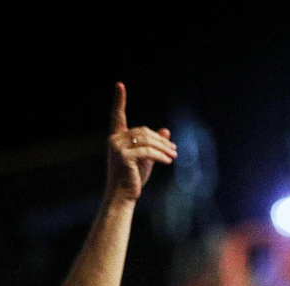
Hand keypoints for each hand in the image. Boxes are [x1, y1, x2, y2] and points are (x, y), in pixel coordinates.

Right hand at [106, 83, 176, 202]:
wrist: (123, 196)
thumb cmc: (133, 178)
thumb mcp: (146, 159)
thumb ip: (154, 144)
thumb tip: (166, 130)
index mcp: (117, 137)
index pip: (117, 115)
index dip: (119, 100)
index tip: (120, 85)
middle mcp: (114, 139)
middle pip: (143, 131)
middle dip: (160, 140)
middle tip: (175, 150)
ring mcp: (117, 147)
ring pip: (146, 140)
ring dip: (163, 148)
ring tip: (174, 155)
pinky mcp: (123, 156)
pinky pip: (147, 151)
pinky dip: (160, 155)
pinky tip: (169, 161)